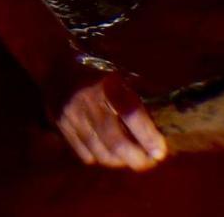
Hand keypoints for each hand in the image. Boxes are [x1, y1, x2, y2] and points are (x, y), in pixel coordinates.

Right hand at [44, 52, 167, 170]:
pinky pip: (85, 154)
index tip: (160, 151)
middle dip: (137, 158)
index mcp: (107, 83)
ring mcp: (71, 114)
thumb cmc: (97, 69)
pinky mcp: (60, 125)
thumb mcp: (119, 72)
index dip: (148, 136)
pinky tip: (109, 152)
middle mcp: (87, 100)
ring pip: (101, 152)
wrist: (55, 62)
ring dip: (121, 161)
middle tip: (151, 161)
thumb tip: (168, 121)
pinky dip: (100, 157)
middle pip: (116, 141)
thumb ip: (140, 93)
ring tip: (133, 159)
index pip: (131, 113)